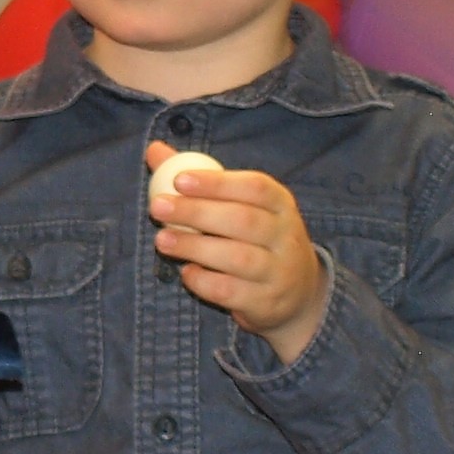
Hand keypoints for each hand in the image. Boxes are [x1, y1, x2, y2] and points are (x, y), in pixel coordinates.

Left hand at [146, 142, 327, 364]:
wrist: (298, 294)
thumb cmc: (256, 238)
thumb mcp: (240, 205)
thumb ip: (200, 180)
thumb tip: (155, 150)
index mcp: (281, 204)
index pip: (255, 187)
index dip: (216, 183)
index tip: (178, 180)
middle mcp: (286, 236)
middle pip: (243, 220)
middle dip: (196, 212)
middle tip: (157, 207)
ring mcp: (279, 272)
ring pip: (237, 258)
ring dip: (194, 248)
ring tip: (162, 240)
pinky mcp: (266, 302)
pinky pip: (231, 292)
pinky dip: (204, 282)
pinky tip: (187, 272)